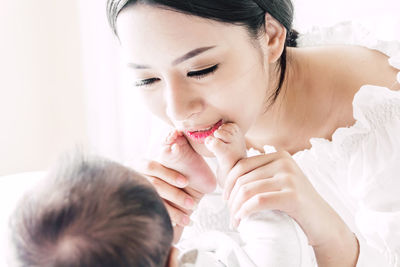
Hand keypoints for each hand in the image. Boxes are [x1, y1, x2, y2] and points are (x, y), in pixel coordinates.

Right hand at [139, 159, 203, 241]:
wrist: (163, 194)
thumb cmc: (175, 171)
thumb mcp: (175, 159)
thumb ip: (174, 151)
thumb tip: (175, 142)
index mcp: (140, 163)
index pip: (151, 167)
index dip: (169, 174)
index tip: (185, 182)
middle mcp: (134, 177)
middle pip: (154, 185)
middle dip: (175, 195)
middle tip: (192, 204)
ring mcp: (133, 193)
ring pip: (154, 203)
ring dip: (173, 212)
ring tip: (188, 219)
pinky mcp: (137, 210)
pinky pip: (151, 216)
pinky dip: (167, 220)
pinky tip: (178, 226)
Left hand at [223, 151, 349, 246]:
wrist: (322, 222)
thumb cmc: (295, 204)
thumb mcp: (278, 181)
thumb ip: (260, 174)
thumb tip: (227, 178)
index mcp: (278, 155)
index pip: (242, 165)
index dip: (228, 183)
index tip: (225, 198)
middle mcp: (284, 162)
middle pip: (243, 179)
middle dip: (231, 199)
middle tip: (230, 214)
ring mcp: (290, 178)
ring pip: (247, 190)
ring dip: (236, 208)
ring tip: (235, 220)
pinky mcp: (293, 195)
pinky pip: (258, 201)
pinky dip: (245, 211)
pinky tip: (242, 219)